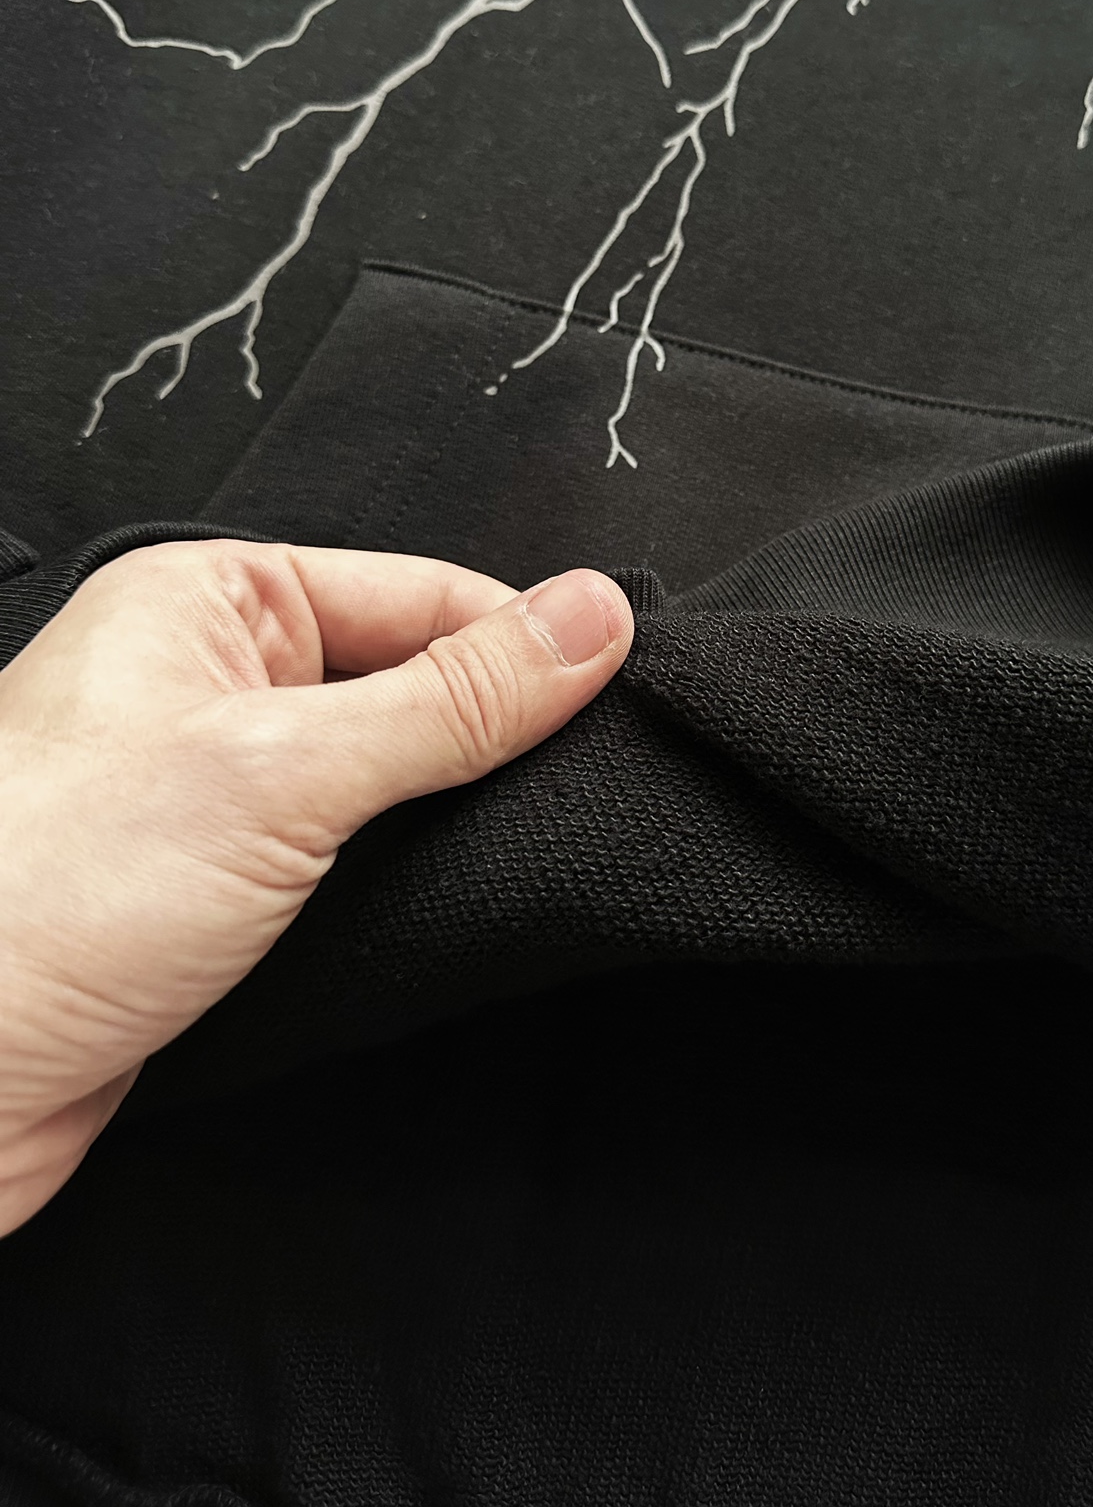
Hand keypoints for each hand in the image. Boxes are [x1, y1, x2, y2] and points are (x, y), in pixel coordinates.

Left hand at [0, 540, 632, 1236]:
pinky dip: (404, 887)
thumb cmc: (40, 901)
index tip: (620, 701)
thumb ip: (452, 698)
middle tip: (581, 793)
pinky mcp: (218, 893)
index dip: (525, 647)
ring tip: (521, 858)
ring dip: (450, 824)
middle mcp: (210, 682)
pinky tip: (447, 913)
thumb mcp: (284, 770)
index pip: (422, 593)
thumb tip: (589, 618)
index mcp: (210, 600)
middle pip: (412, 683)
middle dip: (492, 741)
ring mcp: (214, 791)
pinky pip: (349, 863)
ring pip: (388, 783)